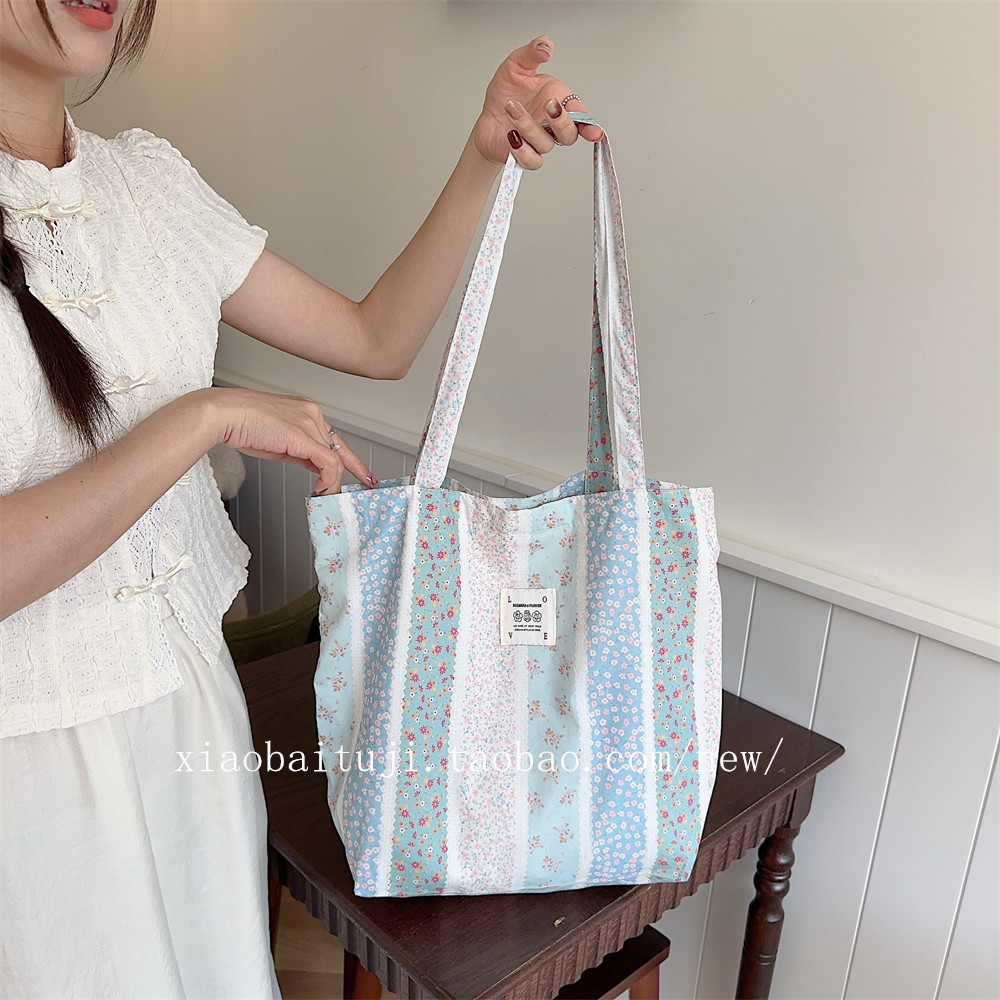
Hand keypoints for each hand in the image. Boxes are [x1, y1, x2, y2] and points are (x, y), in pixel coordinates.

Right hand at [202, 388, 375, 495]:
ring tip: (327, 496)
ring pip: (335, 458)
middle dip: (353, 470)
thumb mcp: (279, 441)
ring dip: (334, 482)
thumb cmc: (242, 425)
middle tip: (365, 485)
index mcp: (306, 410)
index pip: (334, 438)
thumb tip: (315, 467)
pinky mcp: (302, 435)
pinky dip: (329, 479)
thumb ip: (300, 451)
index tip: (363, 473)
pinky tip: (320, 490)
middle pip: (340, 447)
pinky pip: (328, 462)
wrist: (223, 414)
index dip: (351, 458)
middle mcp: (311, 412)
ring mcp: (308, 422)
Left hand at [472, 35, 603, 169]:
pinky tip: (511, 137)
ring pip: (546, 143)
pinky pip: (532, 160)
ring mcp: (541, 142)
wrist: (486, 118)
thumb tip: (546, 47)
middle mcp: (552, 125)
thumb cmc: (505, 93)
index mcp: (558, 102)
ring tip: (510, 108)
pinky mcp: (526, 156)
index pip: (581, 116)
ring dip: (528, 126)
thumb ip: (532, 52)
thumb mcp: (516, 66)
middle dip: (561, 121)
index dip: (589, 125)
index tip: (594, 132)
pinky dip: (522, 150)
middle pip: (570, 134)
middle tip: (548, 105)